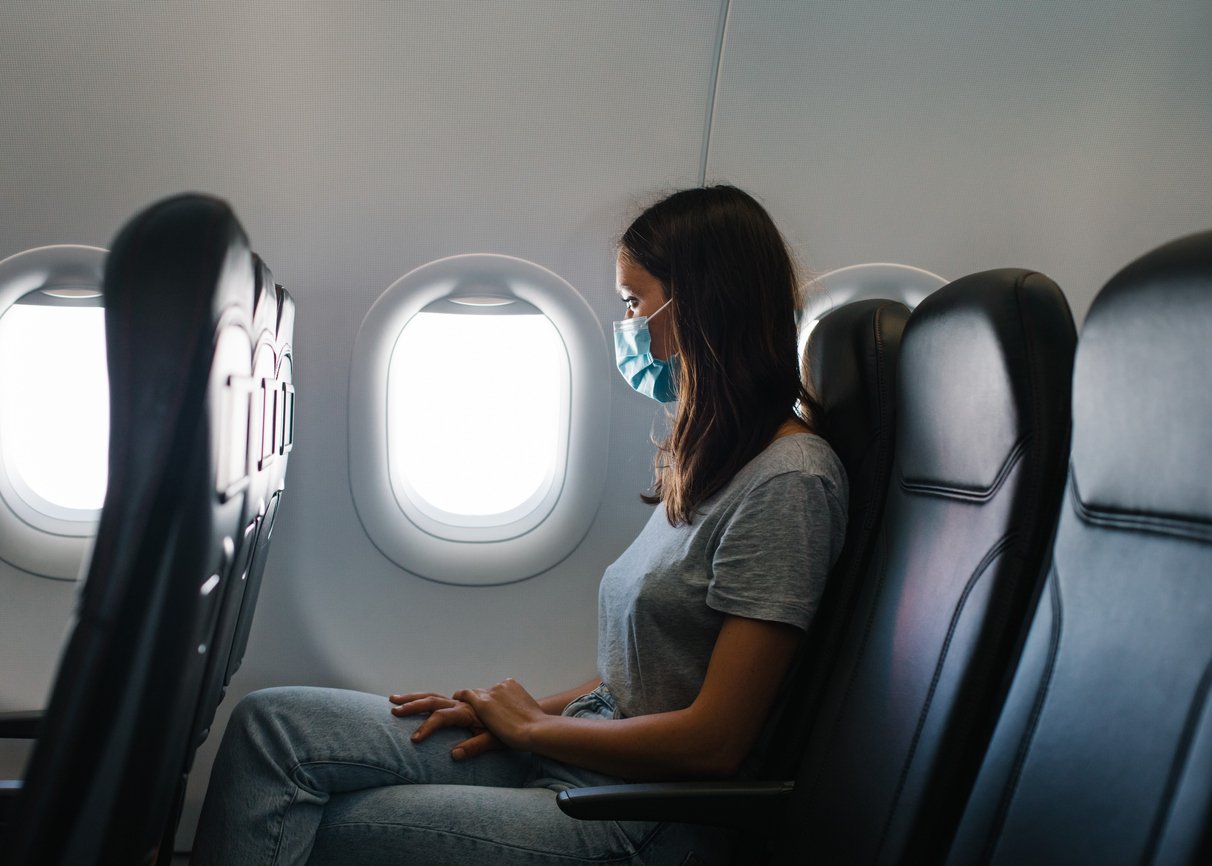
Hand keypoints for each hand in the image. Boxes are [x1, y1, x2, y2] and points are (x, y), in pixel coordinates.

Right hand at [388, 691, 504, 759]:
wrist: (531, 723)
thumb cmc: (511, 735)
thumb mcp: (494, 742)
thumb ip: (474, 746)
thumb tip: (453, 754)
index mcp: (469, 711)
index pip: (441, 717)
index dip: (426, 727)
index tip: (413, 739)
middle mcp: (466, 702)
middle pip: (434, 699)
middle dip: (412, 703)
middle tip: (393, 707)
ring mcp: (468, 699)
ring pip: (439, 696)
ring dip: (417, 698)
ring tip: (397, 699)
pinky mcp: (470, 699)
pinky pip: (451, 698)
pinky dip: (434, 701)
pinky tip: (423, 707)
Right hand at [452, 678, 546, 751]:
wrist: (536, 728)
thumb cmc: (513, 737)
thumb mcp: (489, 740)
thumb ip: (472, 744)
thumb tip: (454, 754)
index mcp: (482, 704)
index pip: (464, 693)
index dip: (459, 696)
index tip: (456, 699)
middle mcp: (490, 691)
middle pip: (477, 692)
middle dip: (475, 699)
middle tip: (476, 709)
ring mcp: (502, 686)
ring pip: (490, 690)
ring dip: (490, 697)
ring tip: (495, 710)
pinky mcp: (513, 684)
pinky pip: (503, 686)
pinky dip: (502, 693)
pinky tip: (507, 704)